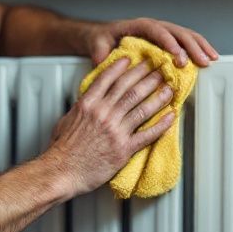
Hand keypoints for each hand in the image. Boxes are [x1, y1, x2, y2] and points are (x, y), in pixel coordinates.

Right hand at [42, 57, 174, 196]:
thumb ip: (81, 108)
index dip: (122, 67)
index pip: (108, 79)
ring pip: (142, 108)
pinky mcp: (124, 149)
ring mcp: (115, 131)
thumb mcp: (66, 120)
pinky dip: (161, 125)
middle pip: (130, 89)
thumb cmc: (62, 150)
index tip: (131, 60)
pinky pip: (147, 134)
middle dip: (146, 76)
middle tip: (157, 68)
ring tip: (169, 88)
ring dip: (158, 96)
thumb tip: (88, 101)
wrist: (62, 171)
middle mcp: (103, 114)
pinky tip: (170, 117)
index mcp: (88, 105)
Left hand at [86, 18, 218, 67]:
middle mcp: (153, 26)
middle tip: (200, 61)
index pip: (156, 31)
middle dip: (190, 46)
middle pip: (176, 32)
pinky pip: (186, 42)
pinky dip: (199, 49)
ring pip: (185, 35)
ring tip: (211, 59)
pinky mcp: (167, 41)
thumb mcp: (96, 44)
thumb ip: (99, 51)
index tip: (176, 55)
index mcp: (138, 26)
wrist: (102, 36)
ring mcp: (162, 33)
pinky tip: (209, 58)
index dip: (168, 42)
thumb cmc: (101, 40)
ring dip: (200, 47)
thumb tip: (102, 59)